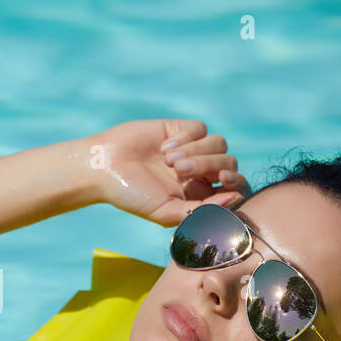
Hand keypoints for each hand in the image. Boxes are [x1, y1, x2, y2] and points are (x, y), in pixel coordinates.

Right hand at [88, 118, 250, 226]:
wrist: (104, 167)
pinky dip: (186, 137)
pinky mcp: (181, 130)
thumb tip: (234, 201)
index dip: (235, 182)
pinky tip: (164, 147)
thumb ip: (200, 211)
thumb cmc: (132, 194)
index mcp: (199, 195)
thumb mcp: (166, 212)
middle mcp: (199, 172)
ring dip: (195, 151)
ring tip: (168, 160)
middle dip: (208, 165)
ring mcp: (192, 149)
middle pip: (228, 162)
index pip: (233, 187)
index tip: (224, 181)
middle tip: (179, 170)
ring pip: (218, 143)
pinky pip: (201, 128)